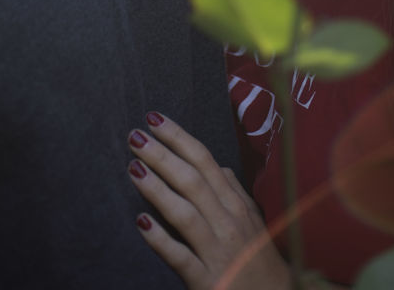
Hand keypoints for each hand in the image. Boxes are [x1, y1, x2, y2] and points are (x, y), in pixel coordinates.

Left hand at [128, 112, 291, 289]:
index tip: (154, 119)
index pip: (205, 162)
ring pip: (186, 213)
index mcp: (236, 205)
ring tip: (133, 167)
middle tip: (134, 135)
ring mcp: (217, 252)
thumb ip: (235, 193)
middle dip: (163, 155)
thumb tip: (219, 166)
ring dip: (158, 188)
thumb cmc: (260, 261)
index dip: (179, 138)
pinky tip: (141, 222)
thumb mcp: (253, 222)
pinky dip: (161, 239)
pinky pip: (181, 258)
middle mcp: (228, 223)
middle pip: (193, 181)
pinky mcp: (207, 280)